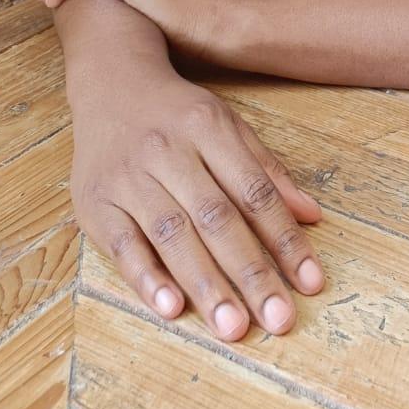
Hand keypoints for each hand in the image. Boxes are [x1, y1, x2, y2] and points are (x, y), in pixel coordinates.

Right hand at [68, 55, 324, 339]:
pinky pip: (122, 245)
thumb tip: (312, 216)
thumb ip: (266, 171)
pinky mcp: (95, 202)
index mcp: (208, 128)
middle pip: (215, 217)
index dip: (284, 238)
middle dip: (250, 272)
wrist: (109, 83)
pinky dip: (148, 277)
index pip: (254, 191)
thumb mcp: (227, 124)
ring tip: (233, 326)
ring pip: (172, 234)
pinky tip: (172, 308)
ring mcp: (128, 177)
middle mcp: (168, 151)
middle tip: (277, 319)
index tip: (310, 283)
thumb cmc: (177, 114)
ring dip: (205, 284)